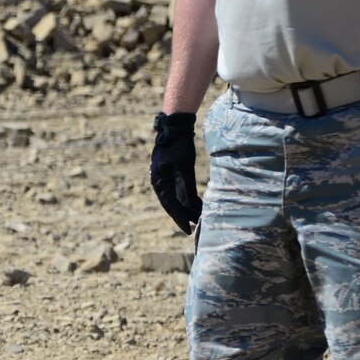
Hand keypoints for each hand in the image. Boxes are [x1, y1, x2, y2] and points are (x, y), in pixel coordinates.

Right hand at [149, 112, 201, 233]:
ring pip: (177, 199)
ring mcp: (166, 180)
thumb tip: (191, 205)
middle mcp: (161, 184)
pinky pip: (181, 191)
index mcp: (159, 182)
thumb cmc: (178, 145)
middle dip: (183, 217)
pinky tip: (199, 205)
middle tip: (194, 230)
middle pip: (173, 205)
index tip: (188, 230)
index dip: (180, 218)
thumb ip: (187, 185)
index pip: (170, 206)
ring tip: (199, 220)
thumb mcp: (184, 166)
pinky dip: (189, 199)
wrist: (174, 129)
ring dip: (188, 209)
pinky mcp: (173, 175)